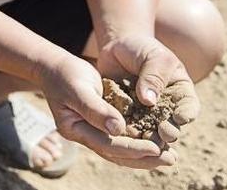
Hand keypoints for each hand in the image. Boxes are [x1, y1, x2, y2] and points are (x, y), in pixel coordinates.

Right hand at [37, 52, 178, 169]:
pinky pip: (121, 136)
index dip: (132, 149)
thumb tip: (118, 130)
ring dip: (144, 155)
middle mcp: (84, 135)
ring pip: (120, 149)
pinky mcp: (101, 122)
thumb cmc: (65, 74)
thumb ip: (96, 109)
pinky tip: (157, 141)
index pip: (107, 145)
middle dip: (144, 158)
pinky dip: (138, 140)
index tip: (156, 149)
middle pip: (116, 154)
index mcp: (75, 130)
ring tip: (169, 157)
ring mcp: (92, 130)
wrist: (55, 67)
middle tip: (170, 160)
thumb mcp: (79, 88)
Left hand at [96, 34, 200, 149]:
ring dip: (149, 138)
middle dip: (169, 131)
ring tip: (145, 140)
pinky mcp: (127, 118)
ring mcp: (146, 116)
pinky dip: (127, 133)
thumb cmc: (141, 49)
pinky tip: (124, 135)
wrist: (117, 48)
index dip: (187, 114)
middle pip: (171, 125)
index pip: (189, 107)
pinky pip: (129, 129)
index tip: (180, 117)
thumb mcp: (152, 56)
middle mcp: (166, 108)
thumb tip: (149, 101)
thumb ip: (153, 76)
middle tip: (163, 134)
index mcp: (180, 92)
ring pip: (151, 132)